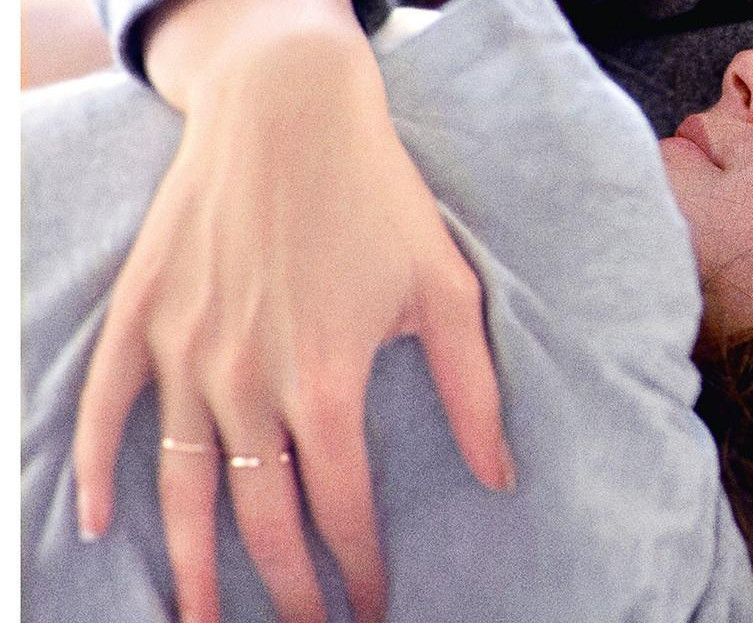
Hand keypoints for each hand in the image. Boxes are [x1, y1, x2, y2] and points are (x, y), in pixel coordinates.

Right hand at [69, 19, 512, 622]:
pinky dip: (97, 472)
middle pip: (260, 519)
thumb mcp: (448, 293)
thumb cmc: (379, 198)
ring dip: (192, 563)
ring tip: (203, 619)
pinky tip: (98, 524)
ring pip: (179, 487)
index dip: (359, 572)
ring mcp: (183, 353)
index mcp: (325, 385)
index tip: (373, 610)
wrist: (289, 107)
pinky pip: (106, 411)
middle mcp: (245, 383)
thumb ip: (473, 395)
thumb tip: (500, 479)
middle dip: (286, 590)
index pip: (341, 512)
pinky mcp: (141, 318)